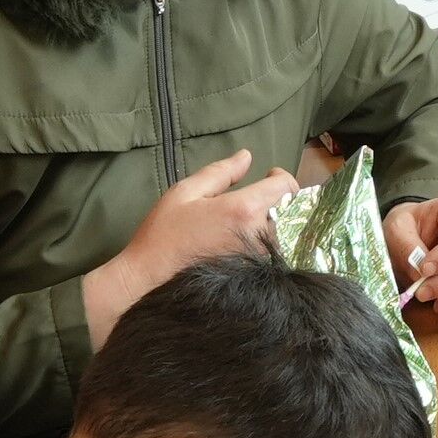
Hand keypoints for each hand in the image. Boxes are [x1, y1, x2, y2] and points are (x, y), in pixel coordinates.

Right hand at [84, 147, 299, 337]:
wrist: (149, 281)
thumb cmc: (163, 234)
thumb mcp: (185, 193)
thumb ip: (220, 172)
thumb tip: (247, 157)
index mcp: (244, 209)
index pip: (287, 188)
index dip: (281, 178)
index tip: (269, 178)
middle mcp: (259, 236)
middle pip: (288, 212)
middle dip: (275, 204)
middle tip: (250, 205)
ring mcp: (260, 262)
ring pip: (282, 236)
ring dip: (271, 227)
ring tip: (242, 229)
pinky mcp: (255, 279)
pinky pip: (273, 257)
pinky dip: (266, 248)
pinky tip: (242, 248)